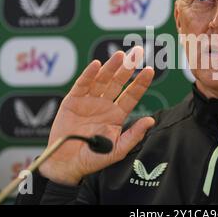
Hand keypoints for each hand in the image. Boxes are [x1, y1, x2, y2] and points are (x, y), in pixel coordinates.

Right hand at [39, 46, 154, 185]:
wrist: (66, 164)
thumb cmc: (92, 158)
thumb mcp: (117, 150)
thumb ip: (134, 135)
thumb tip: (151, 121)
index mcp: (117, 114)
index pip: (131, 95)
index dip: (140, 83)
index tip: (150, 71)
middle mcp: (104, 104)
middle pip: (118, 82)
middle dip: (128, 67)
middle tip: (138, 52)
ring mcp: (89, 101)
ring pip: (102, 80)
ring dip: (111, 67)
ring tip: (120, 55)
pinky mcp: (73, 100)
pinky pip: (82, 84)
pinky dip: (89, 74)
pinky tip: (97, 65)